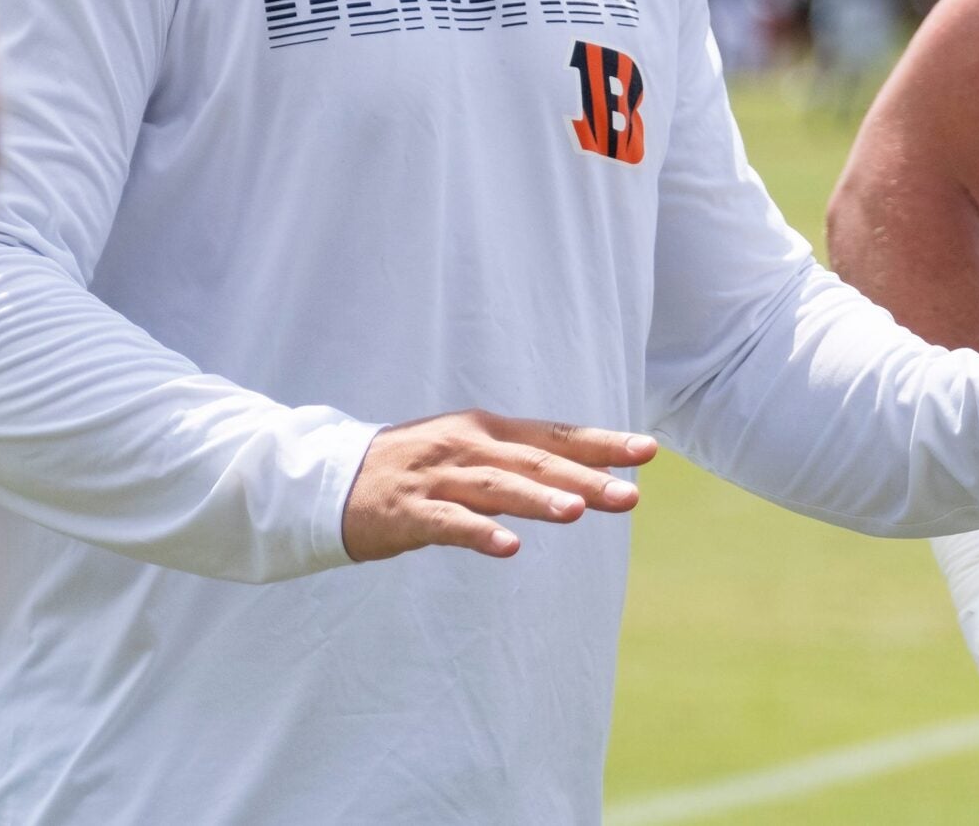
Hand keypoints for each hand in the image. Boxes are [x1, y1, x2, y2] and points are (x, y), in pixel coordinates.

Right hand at [342, 410, 654, 561]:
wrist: (330, 480)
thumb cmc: (412, 468)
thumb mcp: (467, 451)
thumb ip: (517, 462)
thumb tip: (579, 476)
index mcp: (485, 430)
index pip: (554, 436)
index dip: (601, 443)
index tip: (649, 452)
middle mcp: (466, 447)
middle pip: (534, 463)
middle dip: (584, 477)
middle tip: (629, 495)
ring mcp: (436, 478)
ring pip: (496, 488)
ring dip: (538, 499)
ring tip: (577, 511)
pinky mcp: (407, 512)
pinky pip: (448, 523)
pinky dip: (479, 533)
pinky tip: (508, 548)